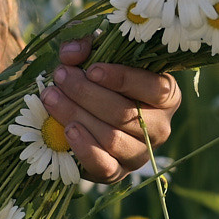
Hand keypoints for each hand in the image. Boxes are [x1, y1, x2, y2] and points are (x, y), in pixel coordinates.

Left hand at [42, 40, 181, 182]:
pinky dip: (85, 149)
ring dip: (77, 115)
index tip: (92, 69)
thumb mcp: (96, 55)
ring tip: (52, 97)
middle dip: (87, 93)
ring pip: (112, 138)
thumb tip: (73, 53)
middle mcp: (160, 127)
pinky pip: (105, 166)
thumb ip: (86, 46)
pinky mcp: (119, 172)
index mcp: (166, 95)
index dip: (122, 78)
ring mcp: (140, 153)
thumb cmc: (99, 79)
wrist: (86, 115)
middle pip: (125, 113)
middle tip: (60, 77)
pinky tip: (67, 130)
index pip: (154, 88)